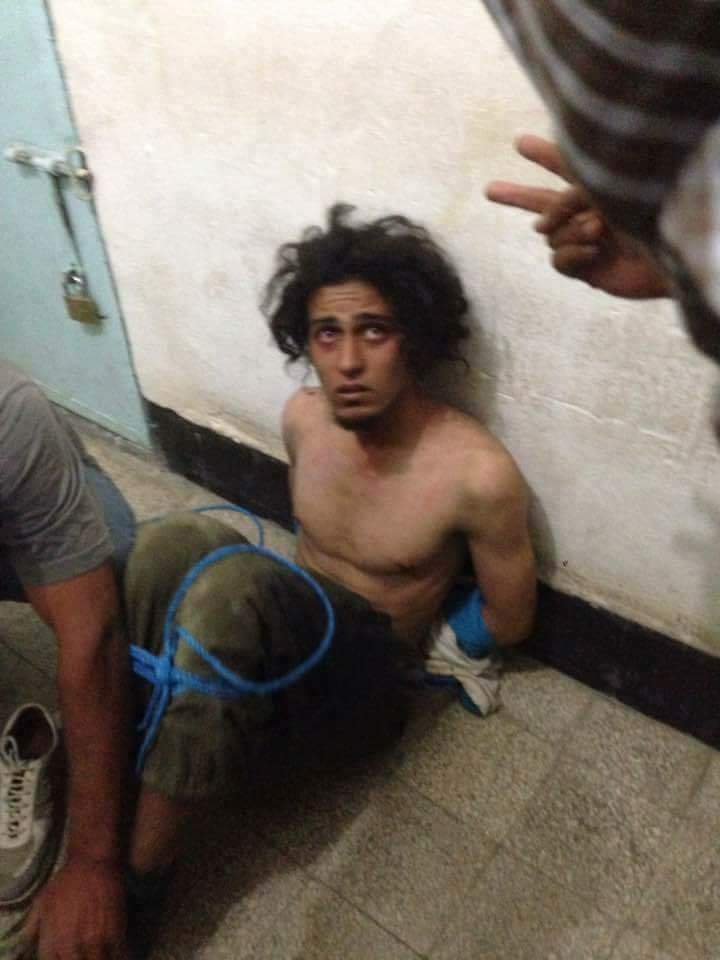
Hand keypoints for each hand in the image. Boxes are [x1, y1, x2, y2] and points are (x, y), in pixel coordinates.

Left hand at [25, 857, 125, 959]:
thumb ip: (33, 926)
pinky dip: (117, 954)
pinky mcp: (115, 932)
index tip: (68, 954)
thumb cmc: (66, 880)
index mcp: (53, 941)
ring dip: (98, 957)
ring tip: (100, 950)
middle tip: (85, 951)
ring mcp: (94, 941)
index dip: (60, 959)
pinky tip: (116, 949)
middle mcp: (71, 946)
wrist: (92, 861)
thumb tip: (28, 942)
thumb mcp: (41, 901)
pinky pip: (117, 954)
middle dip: (79, 959)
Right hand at [486, 134, 670, 299]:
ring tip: (600, 231)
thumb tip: (536, 228)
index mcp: (601, 186)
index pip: (565, 166)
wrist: (675, 254)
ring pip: (551, 234)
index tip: (519, 143)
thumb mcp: (603, 190)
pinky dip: (573, 254)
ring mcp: (587, 240)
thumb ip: (567, 200)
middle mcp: (590, 211)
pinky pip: (558, 259)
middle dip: (516, 195)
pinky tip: (595, 252)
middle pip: (544, 202)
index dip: (543, 154)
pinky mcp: (587, 269)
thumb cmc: (650, 212)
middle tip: (489, 190)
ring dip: (571, 231)